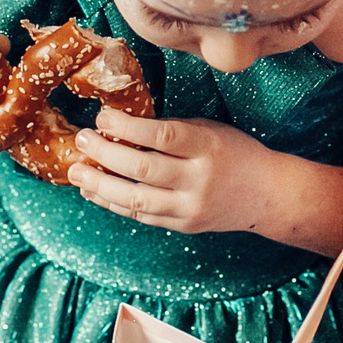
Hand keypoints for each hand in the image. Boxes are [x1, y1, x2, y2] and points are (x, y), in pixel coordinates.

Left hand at [71, 108, 277, 234]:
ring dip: (100, 185)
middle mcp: (199, 179)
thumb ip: (172, 131)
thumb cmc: (235, 152)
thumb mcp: (210, 130)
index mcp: (207, 146)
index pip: (162, 135)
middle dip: (105, 154)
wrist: (266, 194)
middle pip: (143, 168)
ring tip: (76, 172)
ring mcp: (190, 207)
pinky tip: (93, 191)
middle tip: (82, 139)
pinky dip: (113, 204)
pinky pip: (141, 216)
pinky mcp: (183, 226)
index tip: (103, 116)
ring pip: (136, 199)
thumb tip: (122, 126)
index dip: (128, 126)